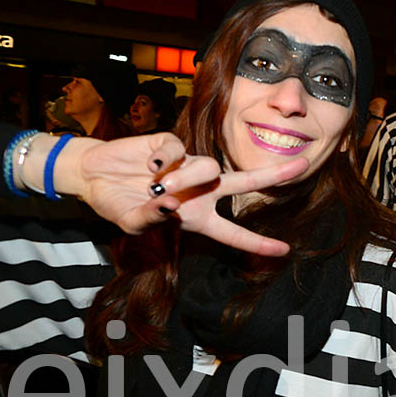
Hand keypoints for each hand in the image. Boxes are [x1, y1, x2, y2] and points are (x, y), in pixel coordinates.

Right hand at [54, 133, 308, 254]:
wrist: (93, 176)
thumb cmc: (117, 204)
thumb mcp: (132, 223)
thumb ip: (151, 218)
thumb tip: (170, 204)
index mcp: (198, 216)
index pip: (233, 234)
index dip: (257, 244)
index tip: (285, 251)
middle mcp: (201, 190)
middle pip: (245, 182)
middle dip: (274, 174)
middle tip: (303, 166)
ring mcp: (188, 167)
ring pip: (209, 167)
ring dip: (187, 178)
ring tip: (158, 186)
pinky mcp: (172, 145)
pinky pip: (179, 151)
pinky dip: (165, 160)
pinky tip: (150, 167)